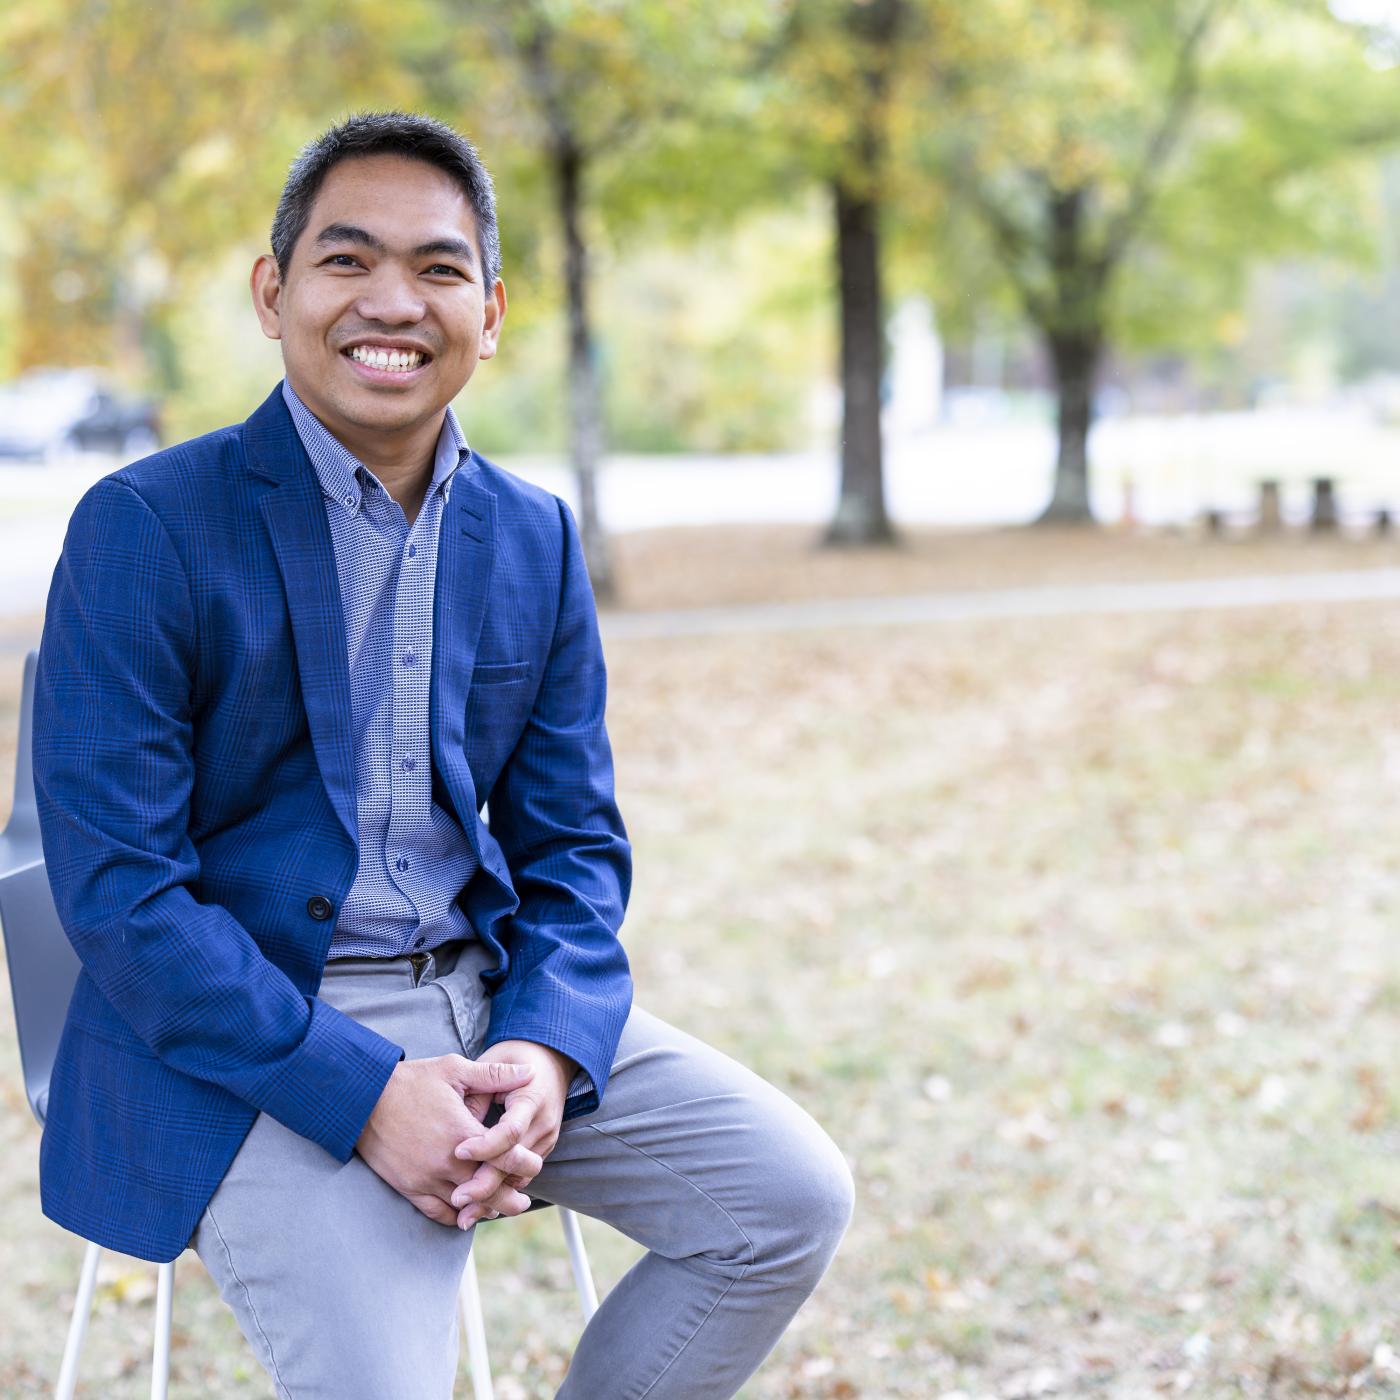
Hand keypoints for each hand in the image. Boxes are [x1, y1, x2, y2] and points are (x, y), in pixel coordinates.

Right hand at [355, 1054, 533, 1226]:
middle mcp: (447, 1163)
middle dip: (509, 1197)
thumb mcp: (454, 1070)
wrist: (362, 1099)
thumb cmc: (410, 1081)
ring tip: (499, 1206)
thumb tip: (530, 1072)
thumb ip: (495, 1076)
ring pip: (465, 1207)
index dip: (524, 1164)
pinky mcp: (408, 1188)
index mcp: (463, 1133)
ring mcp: (426, 1179)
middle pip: (489, 1191)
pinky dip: (456, 1216)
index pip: (505, 1159)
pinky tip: (466, 1212)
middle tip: (523, 1200)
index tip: (532, 1164)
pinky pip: (438, 1214)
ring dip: (484, 1208)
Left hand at [450, 1040, 575, 1227]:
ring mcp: (547, 1139)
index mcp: (532, 1098)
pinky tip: (479, 1204)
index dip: (484, 1146)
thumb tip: (457, 1127)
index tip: (459, 1152)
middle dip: (486, 1185)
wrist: (551, 1058)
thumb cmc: (516, 1055)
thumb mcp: (493, 1061)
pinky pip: (522, 1175)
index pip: (510, 1131)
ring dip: (492, 1196)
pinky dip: (502, 1190)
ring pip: (520, 1177)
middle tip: (457, 1199)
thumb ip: (477, 1093)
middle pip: (516, 1163)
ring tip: (463, 1213)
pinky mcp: (543, 1148)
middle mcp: (544, 1123)